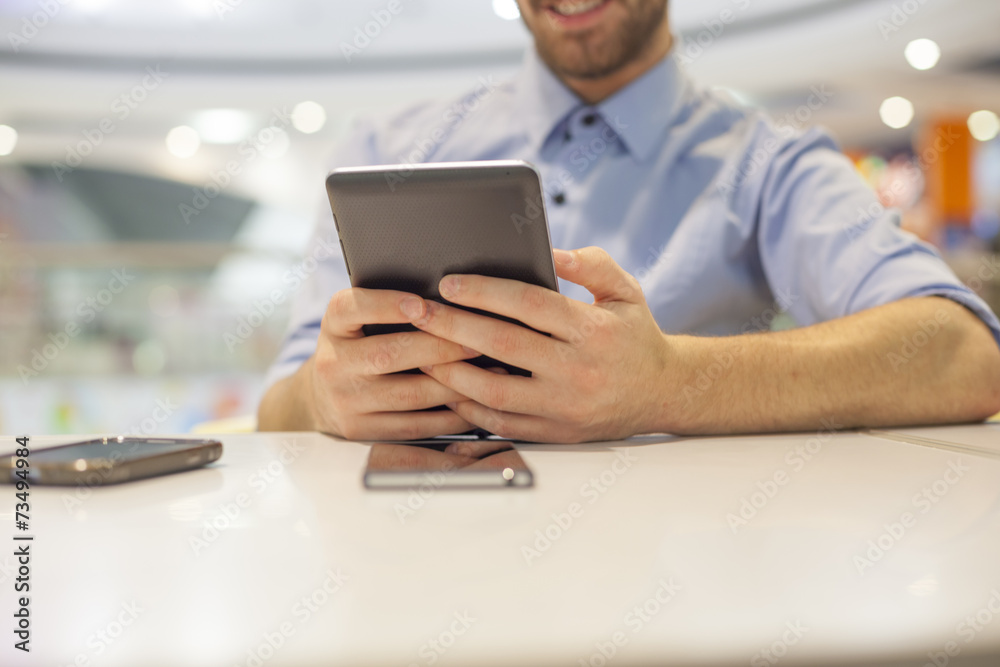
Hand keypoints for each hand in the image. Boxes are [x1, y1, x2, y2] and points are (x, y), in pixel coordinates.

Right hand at [305, 288, 477, 439]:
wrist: (324, 398)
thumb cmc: (359, 347)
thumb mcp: (357, 322)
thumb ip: (388, 310)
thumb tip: (449, 303)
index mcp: (333, 326)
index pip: (351, 308)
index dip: (386, 305)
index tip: (421, 304)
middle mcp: (332, 364)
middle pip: (388, 354)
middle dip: (440, 347)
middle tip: (478, 341)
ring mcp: (345, 401)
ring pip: (410, 394)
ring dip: (455, 383)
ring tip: (488, 371)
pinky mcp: (362, 431)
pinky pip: (415, 425)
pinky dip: (451, 415)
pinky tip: (476, 403)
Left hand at [402, 247, 673, 442]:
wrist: (662, 393)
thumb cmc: (635, 336)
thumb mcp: (624, 291)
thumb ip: (590, 264)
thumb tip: (549, 252)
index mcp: (593, 330)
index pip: (528, 304)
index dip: (484, 291)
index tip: (448, 282)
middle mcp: (578, 370)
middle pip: (502, 344)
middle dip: (452, 325)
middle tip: (417, 310)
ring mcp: (565, 406)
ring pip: (494, 390)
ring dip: (451, 371)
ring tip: (421, 351)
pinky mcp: (556, 432)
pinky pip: (502, 421)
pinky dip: (469, 406)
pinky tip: (447, 386)